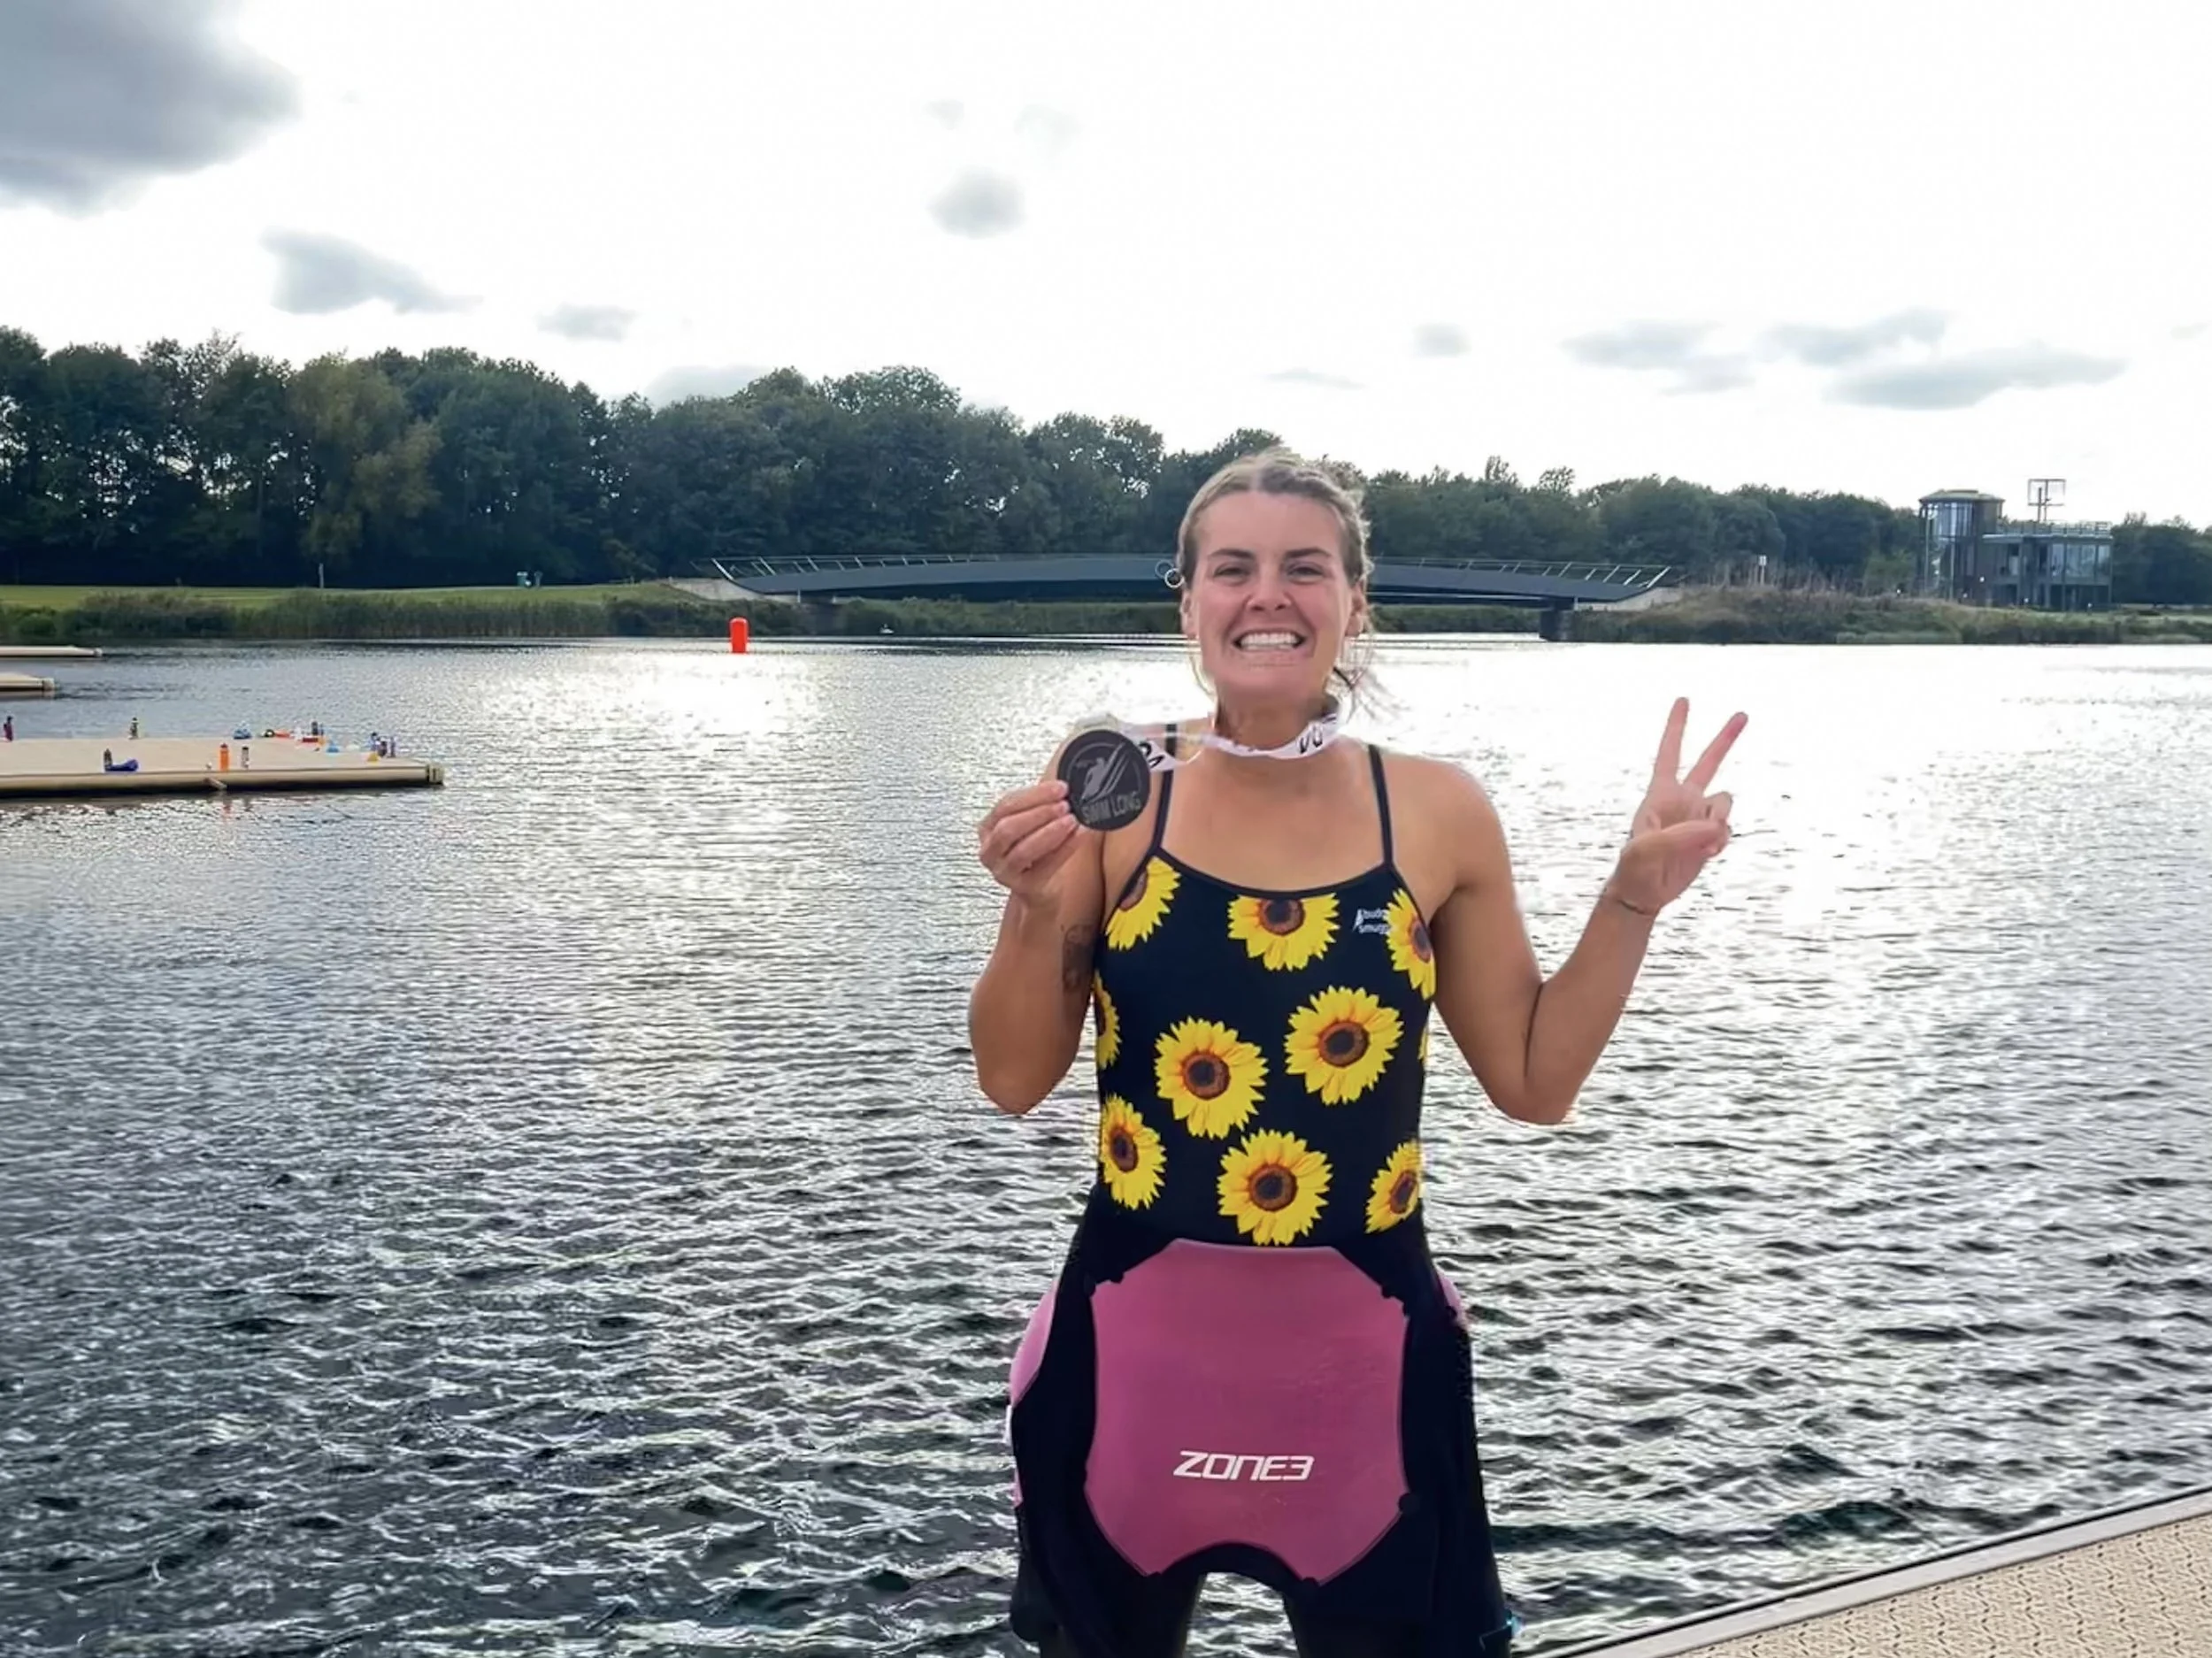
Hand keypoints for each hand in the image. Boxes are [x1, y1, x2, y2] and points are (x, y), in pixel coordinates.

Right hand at [977, 780, 1083, 901]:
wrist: (1037, 889)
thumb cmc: (1034, 852)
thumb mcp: (1030, 824)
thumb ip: (1039, 805)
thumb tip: (1062, 787)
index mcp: (988, 828)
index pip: (1006, 805)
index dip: (1034, 795)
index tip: (1060, 788)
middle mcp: (990, 851)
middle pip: (1008, 828)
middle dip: (1039, 813)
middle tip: (1064, 804)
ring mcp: (1004, 871)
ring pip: (1023, 850)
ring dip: (1050, 832)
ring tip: (1071, 820)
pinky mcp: (1024, 887)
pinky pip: (1045, 866)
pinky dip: (1064, 849)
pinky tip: (1079, 836)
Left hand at [1609, 698, 1745, 915]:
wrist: (1645, 892)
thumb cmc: (1635, 867)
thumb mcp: (1647, 849)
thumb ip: (1680, 836)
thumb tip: (1715, 827)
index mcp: (1661, 793)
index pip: (1669, 752)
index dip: (1676, 727)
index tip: (1683, 700)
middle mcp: (1683, 799)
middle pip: (1708, 762)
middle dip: (1725, 738)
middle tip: (1743, 714)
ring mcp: (1697, 817)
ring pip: (1725, 803)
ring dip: (1718, 821)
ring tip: (1700, 844)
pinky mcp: (1708, 836)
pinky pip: (1726, 830)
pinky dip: (1720, 842)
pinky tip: (1704, 855)